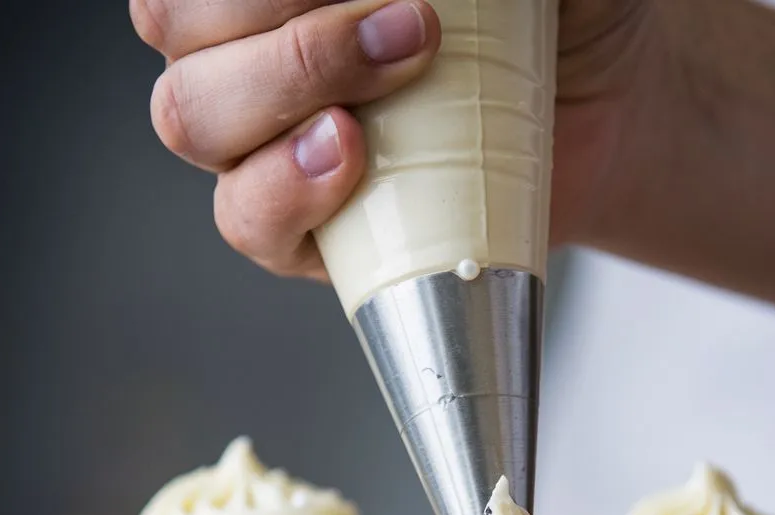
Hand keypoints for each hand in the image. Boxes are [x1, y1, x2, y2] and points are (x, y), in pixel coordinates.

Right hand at [132, 0, 649, 280]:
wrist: (598, 117)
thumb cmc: (543, 23)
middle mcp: (249, 56)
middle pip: (176, 27)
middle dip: (285, 28)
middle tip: (409, 23)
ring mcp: (267, 146)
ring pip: (192, 117)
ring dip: (283, 87)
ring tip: (393, 76)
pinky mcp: (306, 230)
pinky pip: (247, 220)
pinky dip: (286, 190)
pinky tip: (351, 157)